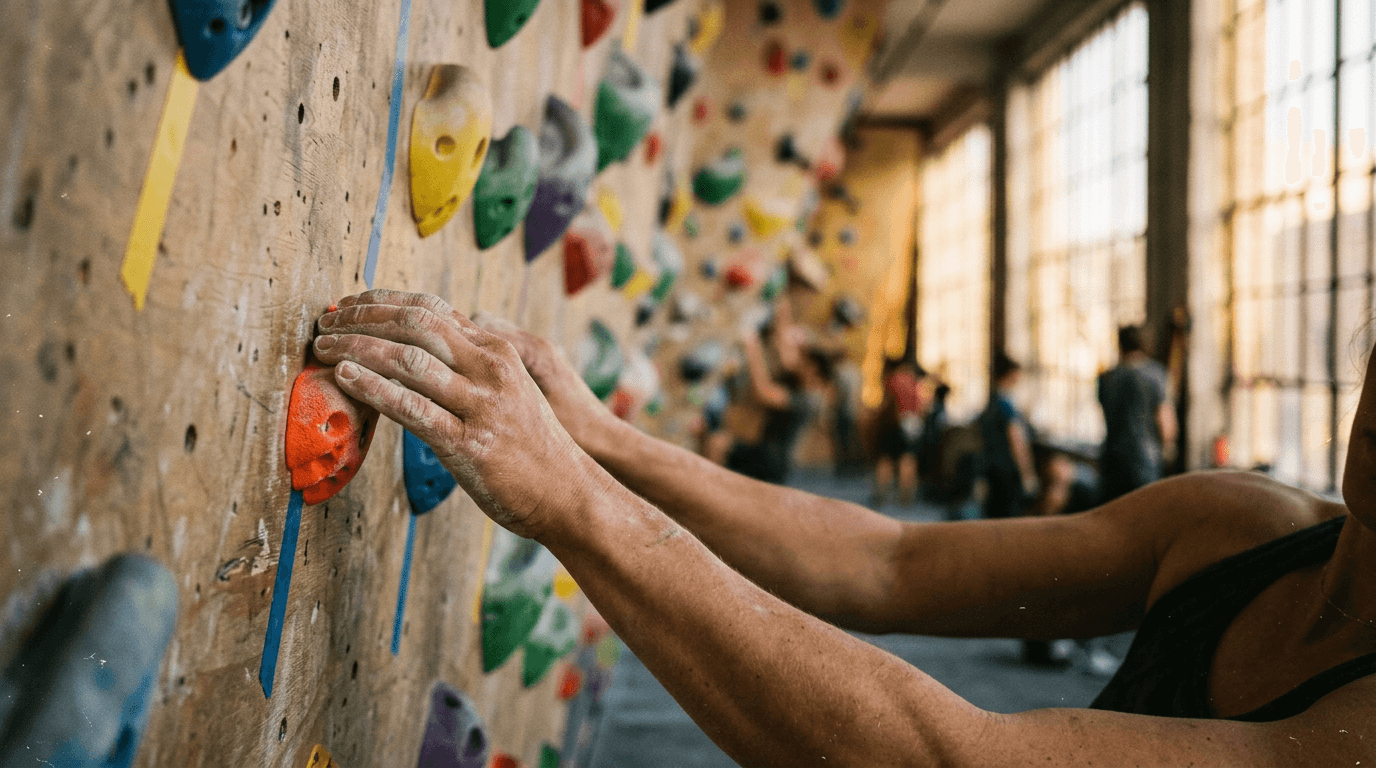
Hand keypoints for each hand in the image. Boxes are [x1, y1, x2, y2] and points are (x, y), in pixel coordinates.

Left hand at [311, 290, 601, 538]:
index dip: (383, 301)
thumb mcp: (511, 390)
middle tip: (325, 322)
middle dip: (362, 318)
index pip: (432, 309)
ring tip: (323, 348)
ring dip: (358, 348)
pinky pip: (412, 409)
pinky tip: (346, 378)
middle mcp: (491, 369)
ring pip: (410, 360)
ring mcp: (482, 405)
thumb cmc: (533, 446)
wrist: (568, 493)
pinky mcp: (469, 443)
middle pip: (416, 325)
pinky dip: (374, 389)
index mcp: (498, 351)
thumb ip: (474, 363)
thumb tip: (428, 344)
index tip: (348, 303)